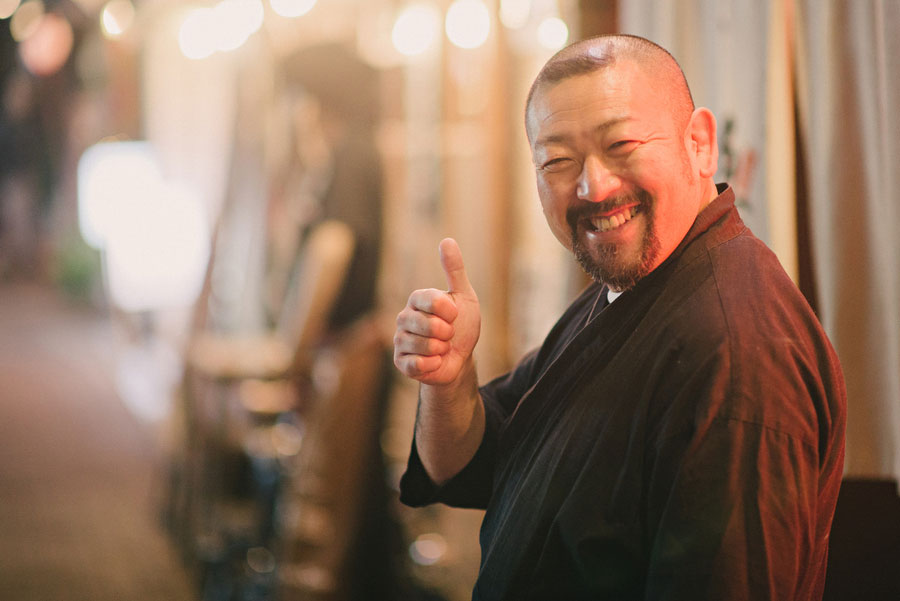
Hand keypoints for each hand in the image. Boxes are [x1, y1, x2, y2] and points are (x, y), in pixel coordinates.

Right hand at [394, 238, 480, 386]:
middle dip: (447, 333)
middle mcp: (404, 317)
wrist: (460, 359)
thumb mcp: (464, 296)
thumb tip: (447, 240)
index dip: (449, 311)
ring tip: (442, 348)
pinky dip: (433, 365)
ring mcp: (400, 340)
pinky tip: (435, 361)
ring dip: (441, 349)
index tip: (455, 315)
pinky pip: (417, 364)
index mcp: (417, 299)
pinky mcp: (400, 362)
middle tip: (449, 334)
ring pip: (424, 346)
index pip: (431, 300)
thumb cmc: (462, 326)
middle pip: (427, 325)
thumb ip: (454, 270)